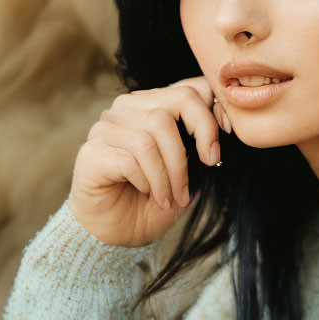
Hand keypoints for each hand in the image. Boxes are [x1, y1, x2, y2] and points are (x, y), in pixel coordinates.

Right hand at [67, 76, 231, 247]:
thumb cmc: (156, 197)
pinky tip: (147, 193)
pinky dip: (148, 182)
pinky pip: (130, 160)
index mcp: (154, 105)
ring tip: (172, 197)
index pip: (190, 88)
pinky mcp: (92, 152)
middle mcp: (127, 108)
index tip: (220, 147)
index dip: (214, 111)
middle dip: (198, 140)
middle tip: (206, 169)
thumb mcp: (192, 170)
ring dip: (171, 174)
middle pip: (174, 103)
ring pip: (152, 135)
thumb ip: (204, 141)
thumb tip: (227, 122)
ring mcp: (106, 127)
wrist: (119, 231)